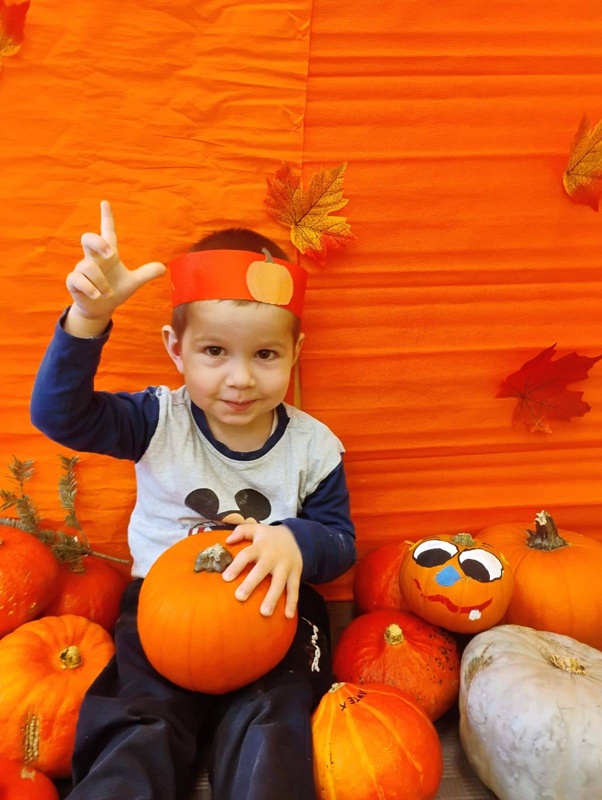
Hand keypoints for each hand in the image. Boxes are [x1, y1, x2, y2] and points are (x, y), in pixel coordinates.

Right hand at [65, 200, 165, 336]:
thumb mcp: (133, 282)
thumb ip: (146, 274)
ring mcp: (82, 269)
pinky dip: (90, 287)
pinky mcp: (73, 281)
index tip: (105, 203)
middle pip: (88, 238)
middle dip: (98, 243)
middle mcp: (93, 258)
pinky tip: (97, 295)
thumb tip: (164, 267)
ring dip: (101, 282)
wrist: (100, 309)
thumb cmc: (114, 291)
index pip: (107, 232)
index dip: (106, 218)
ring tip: (108, 293)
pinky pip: (78, 279)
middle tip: (112, 254)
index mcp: (108, 254)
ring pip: (87, 266)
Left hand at [222, 523, 301, 618]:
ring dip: (272, 598)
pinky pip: (294, 589)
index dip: (236, 565)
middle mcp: (273, 556)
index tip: (225, 578)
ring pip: (279, 583)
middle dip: (251, 583)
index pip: (247, 555)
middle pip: (261, 570)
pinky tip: (288, 616)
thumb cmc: (270, 537)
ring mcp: (285, 566)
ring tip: (264, 613)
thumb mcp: (257, 528)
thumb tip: (227, 541)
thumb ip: (241, 531)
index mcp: (261, 546)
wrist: (298, 536)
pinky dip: (292, 602)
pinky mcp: (295, 574)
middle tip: (239, 597)